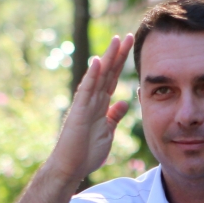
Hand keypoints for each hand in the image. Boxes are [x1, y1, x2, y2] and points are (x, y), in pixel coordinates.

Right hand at [49, 34, 133, 182]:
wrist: (72, 167)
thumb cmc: (87, 151)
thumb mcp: (108, 130)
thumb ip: (114, 115)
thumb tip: (124, 102)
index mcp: (100, 104)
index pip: (113, 78)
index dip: (122, 63)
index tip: (132, 48)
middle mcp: (92, 100)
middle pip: (107, 72)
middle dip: (118, 55)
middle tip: (129, 36)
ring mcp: (85, 104)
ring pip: (98, 77)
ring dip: (107, 58)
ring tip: (117, 41)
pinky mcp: (79, 112)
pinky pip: (86, 91)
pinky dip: (91, 77)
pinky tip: (98, 62)